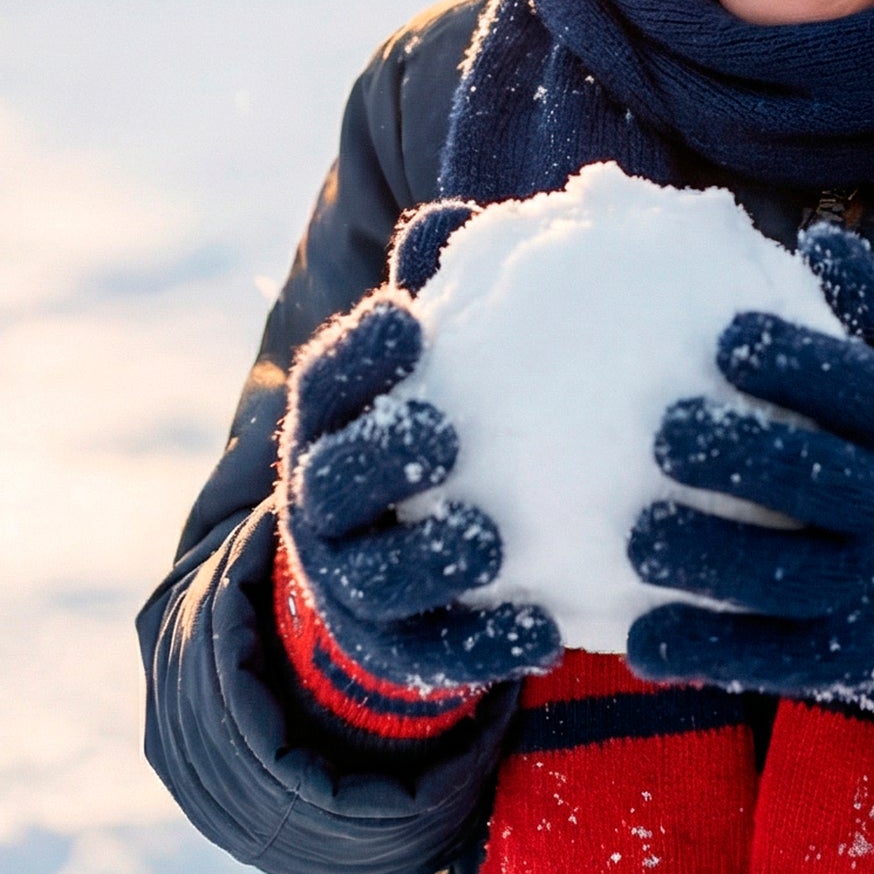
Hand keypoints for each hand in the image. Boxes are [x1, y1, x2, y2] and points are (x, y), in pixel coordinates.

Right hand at [280, 266, 560, 698]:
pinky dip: (485, 648)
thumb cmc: (432, 424)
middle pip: (330, 481)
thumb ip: (446, 294)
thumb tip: (463, 216)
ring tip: (491, 538)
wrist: (393, 573)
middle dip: (379, 457)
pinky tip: (548, 630)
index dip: (357, 354)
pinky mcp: (397, 652)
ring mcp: (353, 583)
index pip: (325, 383)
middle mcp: (325, 502)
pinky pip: (433, 657)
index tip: (406, 317)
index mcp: (333, 421)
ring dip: (430, 559)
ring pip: (373, 579)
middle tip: (443, 435)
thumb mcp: (429, 365)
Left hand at [623, 225, 873, 707]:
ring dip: (707, 558)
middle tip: (664, 436)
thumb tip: (820, 235)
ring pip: (787, 575)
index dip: (792, 363)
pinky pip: (775, 660)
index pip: (857, 388)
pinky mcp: (854, 661)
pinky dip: (708, 653)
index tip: (725, 342)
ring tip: (641, 537)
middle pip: (814, 478)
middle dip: (736, 454)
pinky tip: (645, 640)